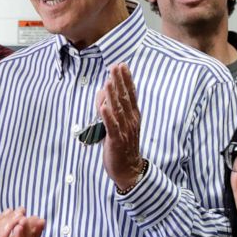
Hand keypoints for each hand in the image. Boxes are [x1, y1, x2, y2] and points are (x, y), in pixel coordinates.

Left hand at [98, 64, 143, 190]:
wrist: (130, 170)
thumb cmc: (123, 146)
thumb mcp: (120, 124)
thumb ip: (112, 109)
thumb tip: (104, 93)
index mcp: (133, 116)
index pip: (131, 94)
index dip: (127, 80)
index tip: (123, 66)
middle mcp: (130, 121)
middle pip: (125, 98)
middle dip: (120, 81)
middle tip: (116, 66)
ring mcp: (124, 130)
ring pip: (118, 110)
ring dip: (113, 95)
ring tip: (109, 81)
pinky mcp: (116, 140)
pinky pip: (112, 127)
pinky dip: (107, 116)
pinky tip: (103, 107)